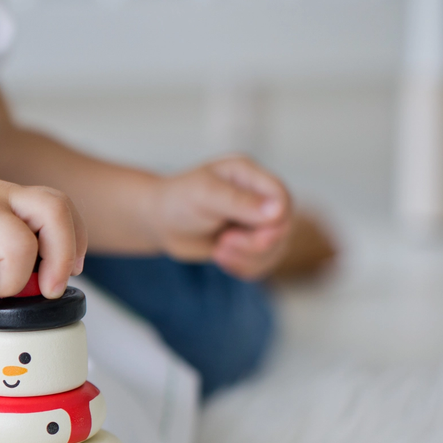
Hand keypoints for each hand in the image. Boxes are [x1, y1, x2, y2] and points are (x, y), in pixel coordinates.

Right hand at [0, 169, 86, 306]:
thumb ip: (8, 239)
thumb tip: (38, 283)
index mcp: (7, 196)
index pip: (59, 206)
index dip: (74, 241)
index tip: (71, 270)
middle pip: (52, 218)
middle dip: (59, 262)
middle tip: (46, 291)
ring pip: (19, 251)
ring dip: (7, 284)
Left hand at [149, 155, 291, 279]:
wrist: (159, 221)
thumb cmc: (177, 200)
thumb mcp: (205, 195)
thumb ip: (240, 202)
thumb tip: (279, 211)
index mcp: (249, 175)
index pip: (282, 198)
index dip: (276, 222)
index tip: (254, 236)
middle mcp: (258, 196)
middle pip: (283, 227)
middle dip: (256, 244)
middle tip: (224, 243)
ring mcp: (255, 220)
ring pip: (275, 248)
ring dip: (249, 257)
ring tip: (219, 250)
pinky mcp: (248, 242)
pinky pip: (263, 262)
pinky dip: (246, 267)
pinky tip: (221, 259)